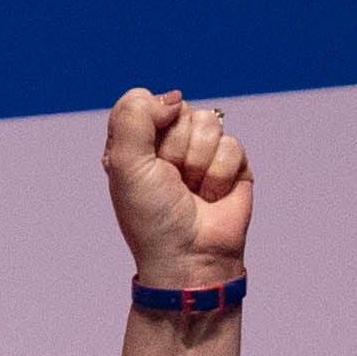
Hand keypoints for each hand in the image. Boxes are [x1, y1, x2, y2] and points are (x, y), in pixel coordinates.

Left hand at [103, 88, 250, 287]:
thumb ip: (133, 115)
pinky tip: (212, 197)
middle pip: (181, 110)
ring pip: (208, 123)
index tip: (148, 160)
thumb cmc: (152, 218)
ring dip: (198, 163)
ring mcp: (203, 153)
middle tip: (172, 181)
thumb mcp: (123, 163)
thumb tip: (173, 98)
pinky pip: (231, 144)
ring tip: (193, 192)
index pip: (146, 101)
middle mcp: (170, 144)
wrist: (188, 257)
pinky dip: (219, 175)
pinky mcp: (233, 164)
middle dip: (175, 149)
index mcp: (139, 142)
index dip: (150, 125)